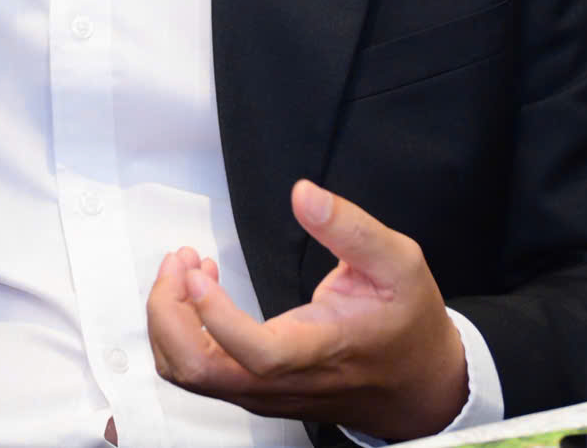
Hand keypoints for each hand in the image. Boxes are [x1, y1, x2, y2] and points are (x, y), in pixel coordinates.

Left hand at [147, 180, 468, 442]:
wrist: (417, 385)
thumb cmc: (407, 324)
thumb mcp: (399, 263)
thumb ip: (351, 227)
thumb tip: (304, 195)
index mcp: (320, 352)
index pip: (257, 355)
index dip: (216, 318)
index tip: (199, 273)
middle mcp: (282, 382)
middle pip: (200, 372)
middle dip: (169, 313)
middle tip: (178, 263)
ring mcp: (263, 392)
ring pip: (189, 375)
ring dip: (169, 320)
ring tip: (184, 270)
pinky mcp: (253, 390)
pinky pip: (198, 372)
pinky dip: (181, 331)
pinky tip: (201, 291)